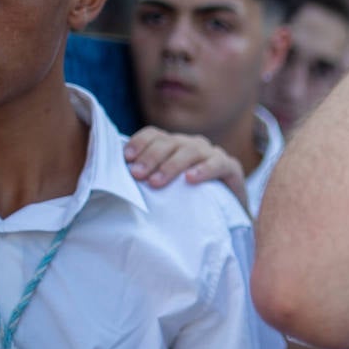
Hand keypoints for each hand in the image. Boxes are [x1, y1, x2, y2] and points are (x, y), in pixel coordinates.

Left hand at [125, 126, 248, 210]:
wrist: (225, 214)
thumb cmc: (188, 200)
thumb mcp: (164, 187)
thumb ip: (146, 178)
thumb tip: (116, 179)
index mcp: (174, 145)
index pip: (154, 134)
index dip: (139, 143)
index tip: (125, 158)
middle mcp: (192, 144)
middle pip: (169, 142)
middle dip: (151, 157)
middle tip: (137, 175)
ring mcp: (212, 154)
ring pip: (190, 150)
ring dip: (171, 165)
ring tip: (156, 182)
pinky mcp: (231, 167)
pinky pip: (218, 164)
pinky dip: (203, 169)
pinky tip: (190, 179)